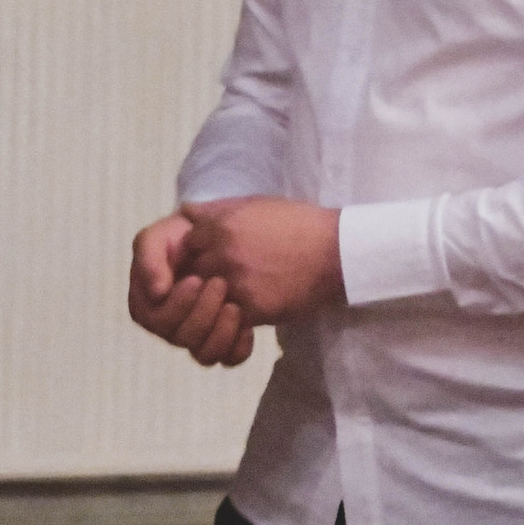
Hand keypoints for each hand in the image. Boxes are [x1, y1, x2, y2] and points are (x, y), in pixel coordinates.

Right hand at [128, 209, 254, 367]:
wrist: (229, 238)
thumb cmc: (188, 234)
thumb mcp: (162, 233)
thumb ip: (149, 254)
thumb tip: (157, 292)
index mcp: (147, 302)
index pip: (154, 319)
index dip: (175, 304)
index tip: (195, 278)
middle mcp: (168, 325)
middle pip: (179, 338)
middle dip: (202, 312)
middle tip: (220, 283)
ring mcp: (195, 336)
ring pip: (203, 355)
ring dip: (221, 331)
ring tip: (235, 306)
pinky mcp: (221, 342)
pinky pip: (229, 359)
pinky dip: (239, 346)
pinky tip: (248, 326)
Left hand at [180, 197, 343, 325]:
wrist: (337, 251)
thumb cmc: (299, 223)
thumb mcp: (255, 205)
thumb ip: (217, 210)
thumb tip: (186, 210)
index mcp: (220, 226)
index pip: (186, 245)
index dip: (197, 252)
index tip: (208, 256)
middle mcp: (221, 253)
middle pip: (192, 272)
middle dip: (204, 276)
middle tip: (223, 278)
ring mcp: (235, 282)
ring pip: (207, 298)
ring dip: (217, 298)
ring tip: (239, 293)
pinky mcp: (252, 308)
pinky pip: (229, 319)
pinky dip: (236, 317)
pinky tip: (251, 310)